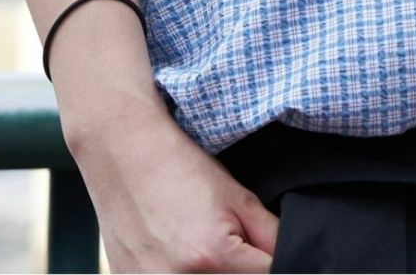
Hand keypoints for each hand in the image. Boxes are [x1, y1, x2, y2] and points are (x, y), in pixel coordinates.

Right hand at [67, 104, 278, 272]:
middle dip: (239, 269)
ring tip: (195, 243)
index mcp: (212, 256)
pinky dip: (179, 273)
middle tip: (224, 241)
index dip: (271, 265)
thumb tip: (292, 260)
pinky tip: (174, 252)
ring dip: (211, 272)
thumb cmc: (180, 168)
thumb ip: (270, 235)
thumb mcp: (236, 196)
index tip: (260, 252)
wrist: (124, 152)